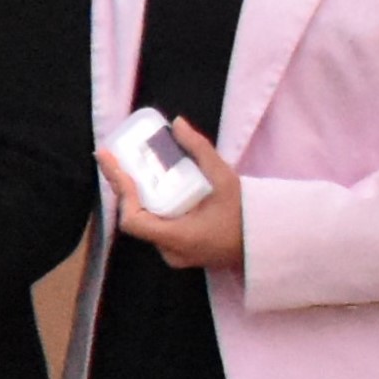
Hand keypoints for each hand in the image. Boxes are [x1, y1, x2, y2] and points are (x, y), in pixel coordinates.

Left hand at [109, 119, 244, 275]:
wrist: (269, 243)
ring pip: (146, 223)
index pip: (133, 219)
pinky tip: (152, 187)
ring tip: (131, 169)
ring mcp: (174, 255)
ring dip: (138, 197)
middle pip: (135, 218)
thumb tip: (177, 123)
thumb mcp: (226, 179)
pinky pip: (157, 229)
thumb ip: (200, 150)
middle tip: (116, 160)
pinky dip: (152, 207)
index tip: (109, 163)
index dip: (121, 190)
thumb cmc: (249, 214)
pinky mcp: (180, 252)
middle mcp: (170, 251)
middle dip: (125, 188)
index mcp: (178, 238)